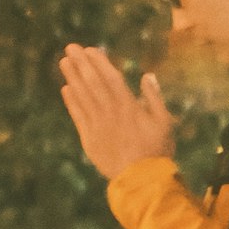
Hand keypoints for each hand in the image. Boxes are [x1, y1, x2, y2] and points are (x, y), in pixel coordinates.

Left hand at [59, 44, 173, 176]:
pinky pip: (78, 116)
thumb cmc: (156, 150)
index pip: (111, 78)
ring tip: (64, 62)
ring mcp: (97, 125)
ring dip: (72, 78)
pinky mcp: (89, 139)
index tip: (90, 49)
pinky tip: (66, 89)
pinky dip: (71, 102)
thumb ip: (155, 98)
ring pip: (82, 97)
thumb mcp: (164, 122)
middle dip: (81, 64)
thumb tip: (147, 76)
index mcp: (129, 106)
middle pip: (92, 83)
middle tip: (70, 48)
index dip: (99, 62)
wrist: (141, 181)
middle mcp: (110, 112)